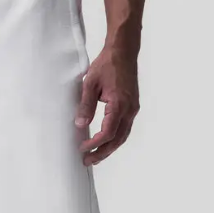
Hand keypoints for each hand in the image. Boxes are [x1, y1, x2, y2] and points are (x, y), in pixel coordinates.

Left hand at [75, 47, 139, 165]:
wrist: (124, 51)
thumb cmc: (107, 64)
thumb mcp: (90, 83)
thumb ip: (85, 105)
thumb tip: (80, 125)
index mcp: (119, 104)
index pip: (108, 132)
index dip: (95, 143)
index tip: (82, 148)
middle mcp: (129, 109)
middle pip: (117, 140)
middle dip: (102, 152)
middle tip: (87, 161)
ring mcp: (133, 109)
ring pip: (123, 136)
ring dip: (109, 148)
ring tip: (95, 157)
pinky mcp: (132, 107)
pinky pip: (125, 129)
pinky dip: (115, 139)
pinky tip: (105, 143)